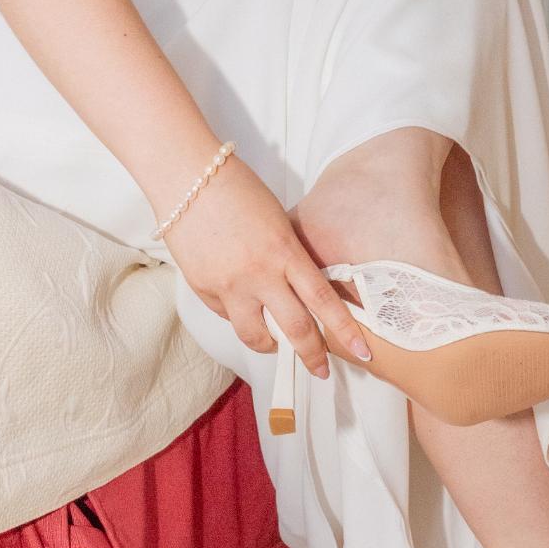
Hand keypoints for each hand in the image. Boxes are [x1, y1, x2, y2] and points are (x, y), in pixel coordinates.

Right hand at [164, 153, 370, 378]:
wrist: (186, 177)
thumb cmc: (237, 189)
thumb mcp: (278, 222)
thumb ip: (289, 257)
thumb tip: (297, 290)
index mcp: (285, 252)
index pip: (323, 301)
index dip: (344, 331)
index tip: (362, 352)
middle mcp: (259, 275)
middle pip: (295, 329)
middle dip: (312, 356)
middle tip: (320, 369)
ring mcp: (228, 286)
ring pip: (255, 335)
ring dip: (269, 345)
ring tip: (273, 343)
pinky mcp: (202, 289)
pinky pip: (225, 315)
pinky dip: (236, 314)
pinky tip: (237, 300)